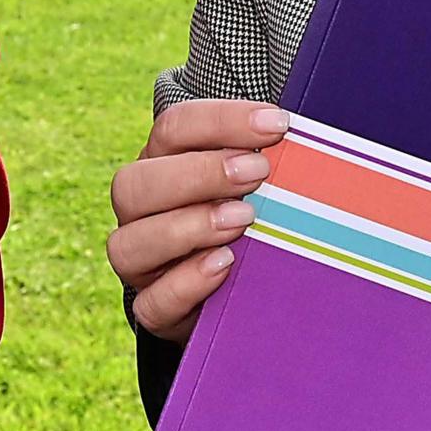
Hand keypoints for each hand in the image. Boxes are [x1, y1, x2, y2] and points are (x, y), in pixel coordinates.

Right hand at [105, 100, 289, 339]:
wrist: (236, 291)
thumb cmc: (251, 220)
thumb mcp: (256, 185)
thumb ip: (266, 160)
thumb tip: (303, 134)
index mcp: (161, 165)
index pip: (172, 129)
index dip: (222, 121)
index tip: (276, 124)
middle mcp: (139, 212)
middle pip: (134, 183)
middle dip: (199, 174)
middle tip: (258, 172)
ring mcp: (140, 263)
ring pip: (127, 244)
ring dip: (187, 227)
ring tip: (242, 220)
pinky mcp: (154, 309)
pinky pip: (150, 303)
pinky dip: (186, 283)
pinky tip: (224, 264)